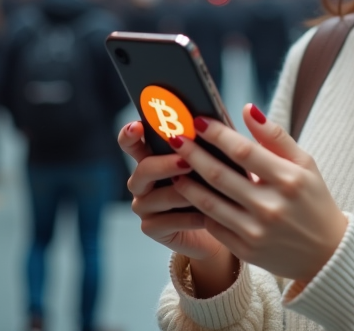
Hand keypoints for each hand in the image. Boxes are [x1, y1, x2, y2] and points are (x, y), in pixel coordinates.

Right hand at [118, 121, 224, 261]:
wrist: (223, 223)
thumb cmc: (218, 186)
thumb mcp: (213, 161)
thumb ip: (205, 145)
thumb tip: (210, 125)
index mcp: (153, 158)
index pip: (133, 142)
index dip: (130, 134)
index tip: (138, 127)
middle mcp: (143, 181)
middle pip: (143, 169)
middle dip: (165, 165)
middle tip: (186, 162)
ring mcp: (144, 205)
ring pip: (156, 197)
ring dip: (182, 193)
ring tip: (206, 191)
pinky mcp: (151, 227)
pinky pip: (166, 221)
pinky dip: (188, 218)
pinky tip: (206, 216)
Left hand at [170, 105, 348, 283]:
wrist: (326, 253)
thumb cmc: (314, 200)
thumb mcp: (305, 164)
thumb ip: (275, 137)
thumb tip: (248, 109)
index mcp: (289, 180)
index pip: (244, 151)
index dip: (217, 134)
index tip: (198, 121)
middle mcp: (271, 207)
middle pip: (220, 175)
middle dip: (192, 154)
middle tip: (174, 138)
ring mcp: (256, 232)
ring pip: (210, 203)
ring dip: (188, 183)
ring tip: (174, 167)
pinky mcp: (246, 250)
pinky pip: (214, 225)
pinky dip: (200, 208)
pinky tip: (190, 194)